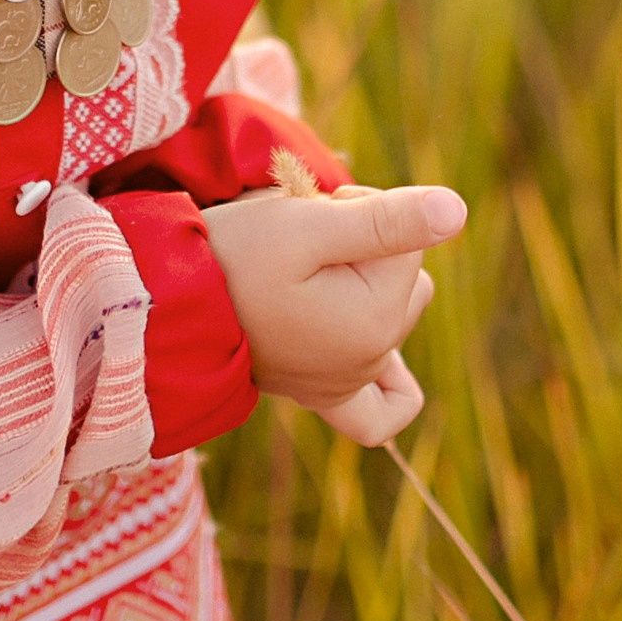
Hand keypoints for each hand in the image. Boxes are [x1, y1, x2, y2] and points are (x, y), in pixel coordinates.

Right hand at [202, 181, 465, 446]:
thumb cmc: (232, 258)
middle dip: (364, 245)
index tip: (312, 210)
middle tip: (301, 242)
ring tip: (304, 275)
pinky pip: (379, 410)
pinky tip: (386, 365)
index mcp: (376, 322)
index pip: (406, 240)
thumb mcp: (307, 225)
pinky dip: (389, 383)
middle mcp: (369, 362)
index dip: (362, 210)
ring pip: (392, 310)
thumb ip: (386, 220)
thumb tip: (456, 211)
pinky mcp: (321, 394)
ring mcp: (346, 383)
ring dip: (363, 284)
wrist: (165, 308)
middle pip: (402, 276)